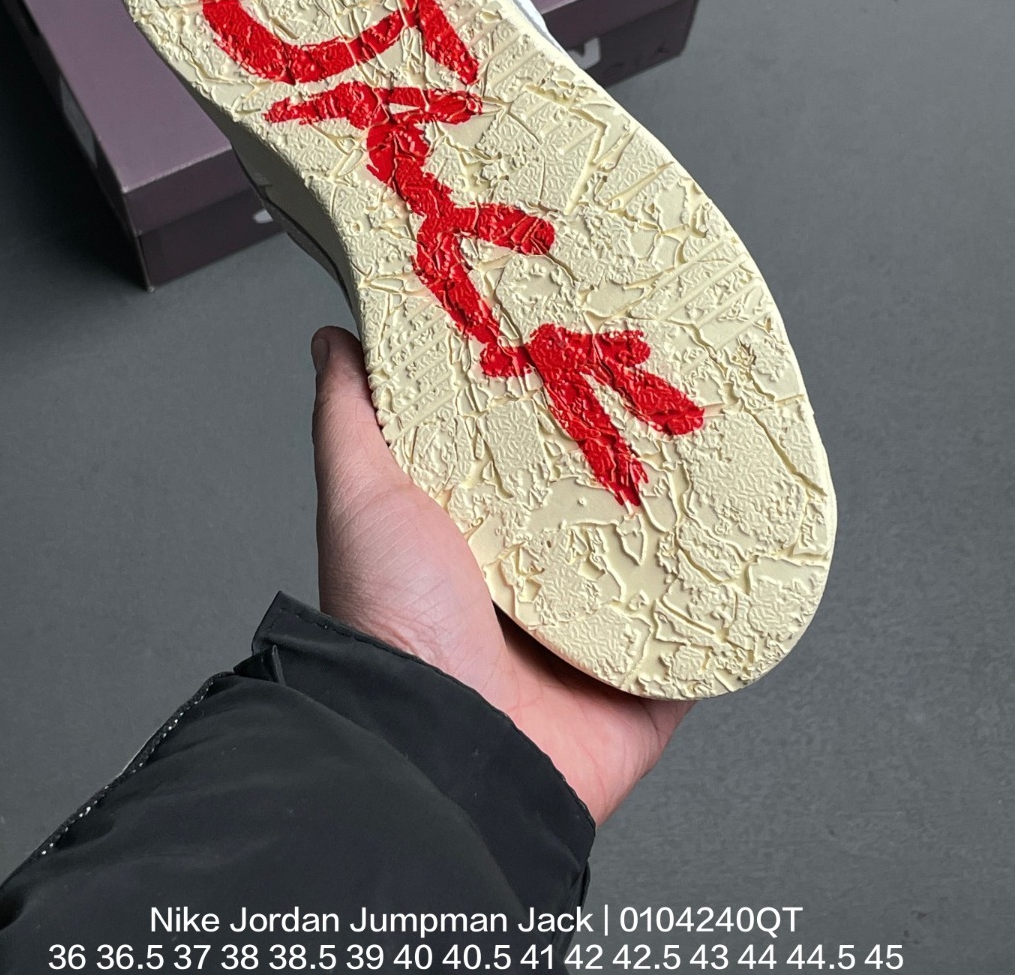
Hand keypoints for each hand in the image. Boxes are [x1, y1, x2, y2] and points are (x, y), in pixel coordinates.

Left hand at [311, 326, 690, 824]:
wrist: (440, 749)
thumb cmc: (391, 622)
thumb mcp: (363, 497)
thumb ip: (352, 418)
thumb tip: (334, 338)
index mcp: (475, 541)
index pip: (526, 461)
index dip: (555, 408)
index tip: (587, 349)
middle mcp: (534, 588)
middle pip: (599, 508)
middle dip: (633, 460)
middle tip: (671, 396)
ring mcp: (593, 638)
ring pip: (658, 564)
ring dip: (689, 523)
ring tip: (727, 456)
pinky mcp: (644, 685)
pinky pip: (703, 637)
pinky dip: (730, 603)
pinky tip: (753, 548)